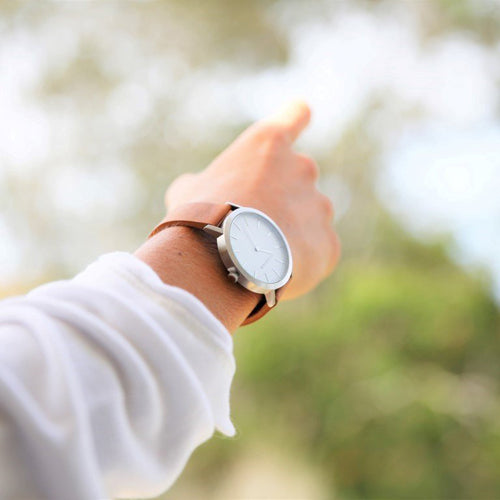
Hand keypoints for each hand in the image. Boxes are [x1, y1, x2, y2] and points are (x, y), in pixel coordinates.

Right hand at [165, 100, 339, 300]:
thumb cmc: (202, 217)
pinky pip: (316, 251)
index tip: (300, 115)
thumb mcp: (188, 191)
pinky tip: (275, 271)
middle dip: (281, 200)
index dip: (296, 117)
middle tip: (253, 226)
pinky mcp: (328, 243)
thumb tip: (196, 189)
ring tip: (259, 255)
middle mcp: (303, 168)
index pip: (295, 115)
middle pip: (297, 181)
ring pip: (308, 218)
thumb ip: (203, 182)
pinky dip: (299, 261)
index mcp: (269, 145)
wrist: (224, 257)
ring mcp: (320, 207)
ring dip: (290, 232)